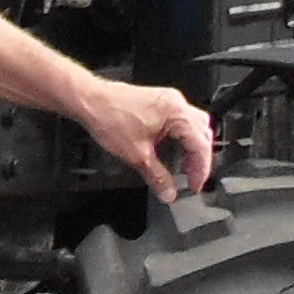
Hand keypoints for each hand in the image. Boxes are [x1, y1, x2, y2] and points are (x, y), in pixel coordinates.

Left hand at [78, 79, 217, 198]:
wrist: (91, 101)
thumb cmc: (110, 118)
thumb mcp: (137, 155)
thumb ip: (157, 177)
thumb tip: (169, 192)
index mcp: (177, 113)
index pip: (201, 144)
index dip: (200, 169)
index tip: (194, 186)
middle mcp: (176, 103)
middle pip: (202, 133)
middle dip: (199, 159)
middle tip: (190, 179)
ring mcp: (168, 101)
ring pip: (193, 126)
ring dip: (191, 148)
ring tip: (182, 168)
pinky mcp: (159, 102)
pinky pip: (180, 120)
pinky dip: (181, 138)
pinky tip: (171, 152)